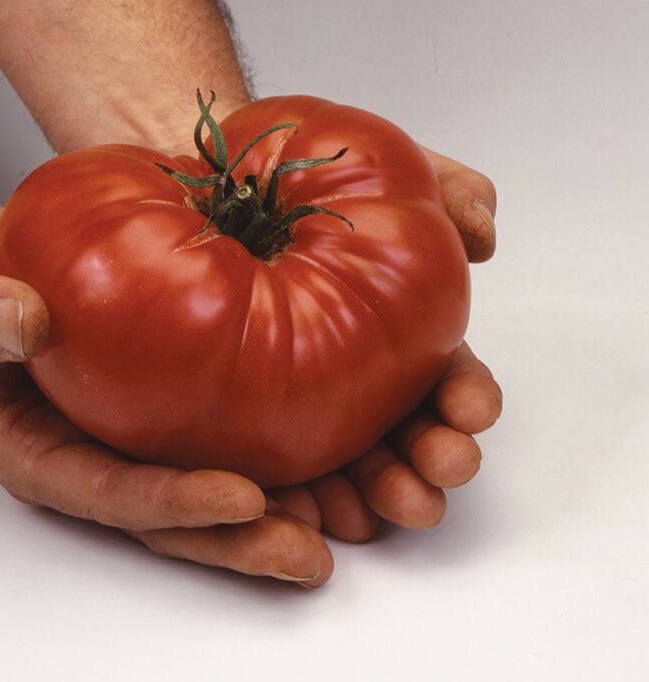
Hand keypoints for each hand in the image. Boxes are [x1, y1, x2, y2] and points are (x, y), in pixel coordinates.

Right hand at [0, 198, 333, 585]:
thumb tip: (24, 323)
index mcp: (33, 448)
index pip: (104, 491)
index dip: (171, 503)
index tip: (242, 498)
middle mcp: (89, 453)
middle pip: (166, 515)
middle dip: (237, 541)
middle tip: (309, 554)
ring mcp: (128, 433)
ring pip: (201, 485)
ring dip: (270, 512)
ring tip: (339, 522)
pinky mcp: (159, 401)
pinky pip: (215, 429)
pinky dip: (269, 447)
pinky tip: (325, 450)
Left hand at [268, 150, 502, 541]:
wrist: (198, 175)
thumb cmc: (293, 171)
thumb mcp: (379, 165)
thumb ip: (447, 189)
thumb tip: (484, 236)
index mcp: (393, 333)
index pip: (441, 377)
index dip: (464, 399)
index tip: (474, 412)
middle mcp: (350, 375)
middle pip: (400, 435)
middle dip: (429, 461)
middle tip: (441, 473)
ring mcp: (295, 403)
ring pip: (344, 467)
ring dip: (374, 495)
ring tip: (384, 512)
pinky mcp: (236, 421)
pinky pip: (268, 473)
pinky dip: (291, 500)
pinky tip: (298, 515)